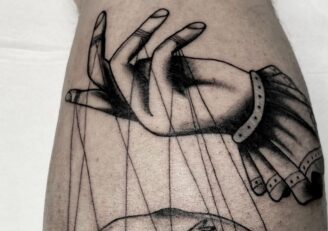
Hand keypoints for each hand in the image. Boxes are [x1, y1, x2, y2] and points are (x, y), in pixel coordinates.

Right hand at [66, 10, 252, 135]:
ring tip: (164, 13)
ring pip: (118, 69)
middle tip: (102, 13)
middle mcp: (144, 119)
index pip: (108, 104)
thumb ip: (150, 67)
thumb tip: (131, 57)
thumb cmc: (219, 83)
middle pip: (101, 81)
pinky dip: (176, 37)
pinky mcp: (169, 115)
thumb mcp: (178, 68)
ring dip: (138, 33)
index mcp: (146, 110)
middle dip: (96, 43)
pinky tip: (198, 27)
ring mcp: (153, 120)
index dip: (88, 98)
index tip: (73, 95)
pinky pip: (158, 62)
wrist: (255, 104)